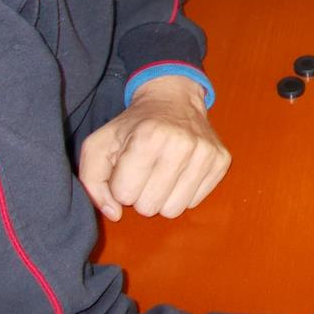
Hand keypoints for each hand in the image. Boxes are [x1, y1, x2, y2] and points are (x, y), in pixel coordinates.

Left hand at [78, 75, 229, 220]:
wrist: (173, 99)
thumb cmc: (133, 126)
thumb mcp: (99, 145)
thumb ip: (92, 181)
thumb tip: (115, 214)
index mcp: (147, 137)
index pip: (124, 195)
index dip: (120, 184)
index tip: (127, 167)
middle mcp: (181, 144)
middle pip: (149, 207)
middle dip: (141, 194)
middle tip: (145, 171)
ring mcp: (205, 152)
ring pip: (174, 210)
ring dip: (162, 197)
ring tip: (161, 173)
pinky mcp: (221, 161)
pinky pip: (195, 203)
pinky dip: (183, 192)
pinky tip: (180, 171)